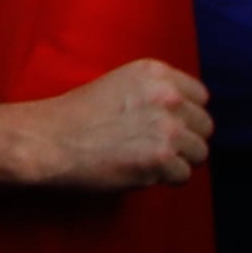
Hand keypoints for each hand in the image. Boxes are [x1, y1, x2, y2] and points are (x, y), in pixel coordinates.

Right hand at [0, 58, 212, 190]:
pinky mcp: (160, 159)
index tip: (168, 127)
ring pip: (199, 153)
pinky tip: (138, 172)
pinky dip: (163, 179)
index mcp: (156, 73)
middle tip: (157, 150)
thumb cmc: (73, 117)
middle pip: (204, 126)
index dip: (186, 116)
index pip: (200, 97)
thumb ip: (153, 94)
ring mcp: (167, 128)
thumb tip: (182, 117)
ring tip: (147, 163)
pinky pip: (182, 176)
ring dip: (178, 162)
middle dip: (186, 140)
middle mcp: (168, 96)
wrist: (46, 140)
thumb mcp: (117, 86)